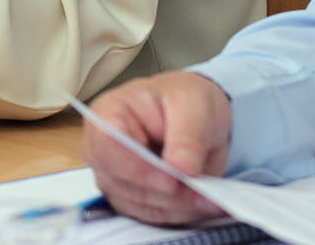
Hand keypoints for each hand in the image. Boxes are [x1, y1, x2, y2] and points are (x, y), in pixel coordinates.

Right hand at [84, 72, 231, 225]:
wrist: (195, 117)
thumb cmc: (184, 100)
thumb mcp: (193, 104)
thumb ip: (187, 136)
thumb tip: (181, 168)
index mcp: (108, 113)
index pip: (106, 146)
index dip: (136, 168)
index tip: (172, 180)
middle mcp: (103, 148)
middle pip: (121, 182)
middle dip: (164, 193)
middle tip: (203, 191)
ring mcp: (114, 176)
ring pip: (138, 204)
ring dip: (177, 206)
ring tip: (211, 197)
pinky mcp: (131, 197)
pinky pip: (152, 215)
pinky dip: (180, 213)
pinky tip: (203, 202)